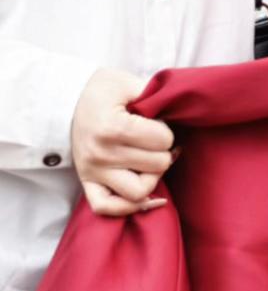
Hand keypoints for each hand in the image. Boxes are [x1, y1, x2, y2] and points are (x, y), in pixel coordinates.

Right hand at [70, 67, 175, 217]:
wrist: (67, 103)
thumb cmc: (102, 91)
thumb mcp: (126, 82)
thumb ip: (153, 93)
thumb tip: (177, 110)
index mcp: (112, 127)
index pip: (163, 140)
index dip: (167, 130)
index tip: (157, 123)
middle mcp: (101, 154)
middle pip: (157, 165)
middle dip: (164, 151)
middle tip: (158, 141)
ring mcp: (93, 172)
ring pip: (139, 192)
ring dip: (152, 177)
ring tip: (151, 162)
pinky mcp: (87, 183)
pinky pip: (107, 208)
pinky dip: (129, 207)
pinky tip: (148, 197)